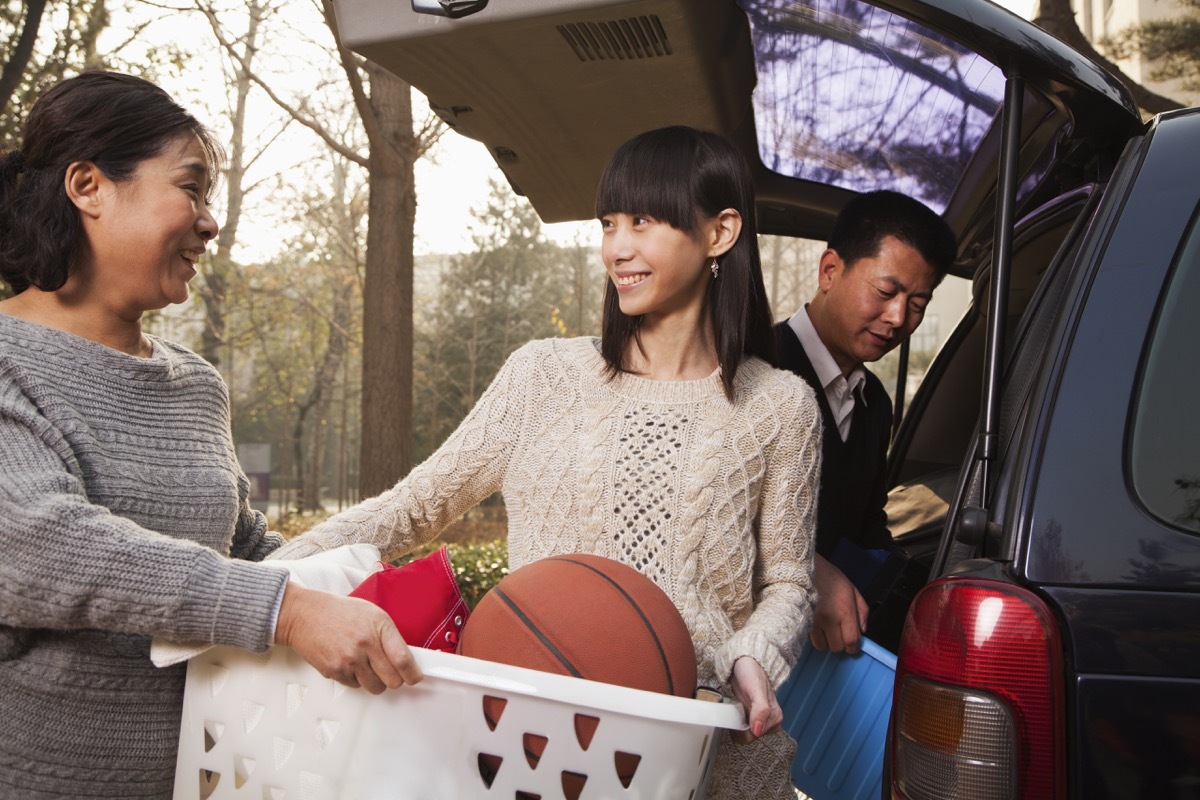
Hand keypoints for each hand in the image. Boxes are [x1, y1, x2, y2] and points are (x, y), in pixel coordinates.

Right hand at [274, 582, 422, 693]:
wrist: (305, 614)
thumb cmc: (340, 612)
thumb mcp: (372, 614)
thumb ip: (389, 636)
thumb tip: (405, 659)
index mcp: (379, 627)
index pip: (403, 659)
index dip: (413, 674)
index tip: (415, 677)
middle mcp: (365, 645)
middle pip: (392, 680)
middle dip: (395, 679)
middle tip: (391, 672)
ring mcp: (349, 660)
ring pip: (375, 687)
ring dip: (375, 681)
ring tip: (368, 666)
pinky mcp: (335, 671)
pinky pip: (355, 686)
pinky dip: (356, 679)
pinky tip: (350, 663)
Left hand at [727, 656, 781, 743]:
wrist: (745, 663)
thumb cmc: (752, 672)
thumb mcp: (756, 689)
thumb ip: (760, 710)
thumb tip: (758, 731)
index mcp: (775, 718)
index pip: (753, 737)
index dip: (741, 728)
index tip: (738, 713)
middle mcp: (769, 720)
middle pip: (748, 736)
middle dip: (739, 725)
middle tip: (737, 707)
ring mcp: (760, 718)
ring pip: (744, 733)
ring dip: (736, 722)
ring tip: (737, 706)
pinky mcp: (751, 716)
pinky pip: (741, 726)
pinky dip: (735, 720)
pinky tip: (736, 708)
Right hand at [809, 554, 868, 653]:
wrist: (800, 568)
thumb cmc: (825, 575)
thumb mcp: (851, 588)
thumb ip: (862, 611)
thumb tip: (863, 630)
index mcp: (844, 610)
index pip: (851, 641)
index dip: (853, 647)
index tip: (852, 645)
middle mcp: (829, 619)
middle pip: (836, 647)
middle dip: (839, 643)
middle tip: (837, 633)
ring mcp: (813, 622)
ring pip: (821, 645)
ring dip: (824, 641)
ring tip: (824, 629)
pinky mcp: (801, 622)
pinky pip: (808, 639)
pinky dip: (812, 636)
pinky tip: (814, 625)